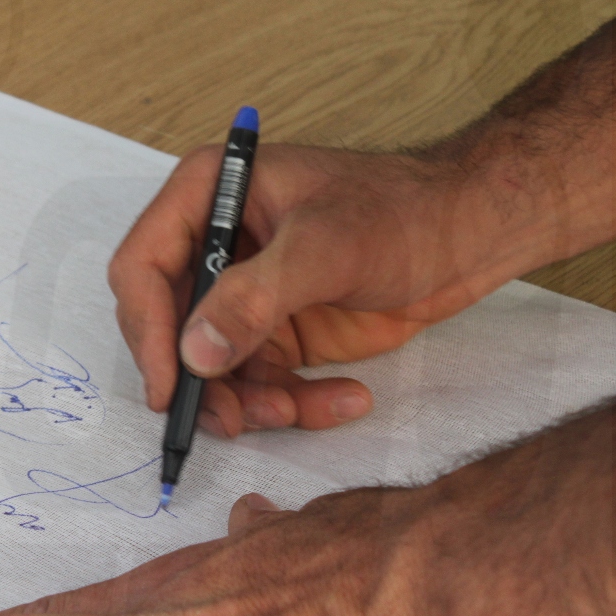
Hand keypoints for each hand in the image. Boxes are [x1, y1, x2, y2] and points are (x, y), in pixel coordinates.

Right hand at [108, 143, 534, 435]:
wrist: (473, 232)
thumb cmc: (403, 210)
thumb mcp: (325, 248)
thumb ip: (254, 300)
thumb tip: (194, 356)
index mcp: (207, 196)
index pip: (142, 268)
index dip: (148, 331)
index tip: (168, 388)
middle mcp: (215, 246)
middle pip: (169, 328)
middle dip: (199, 379)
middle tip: (233, 418)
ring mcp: (244, 294)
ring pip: (214, 370)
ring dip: (250, 402)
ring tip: (296, 410)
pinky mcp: (277, 333)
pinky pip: (263, 384)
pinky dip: (297, 404)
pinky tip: (346, 400)